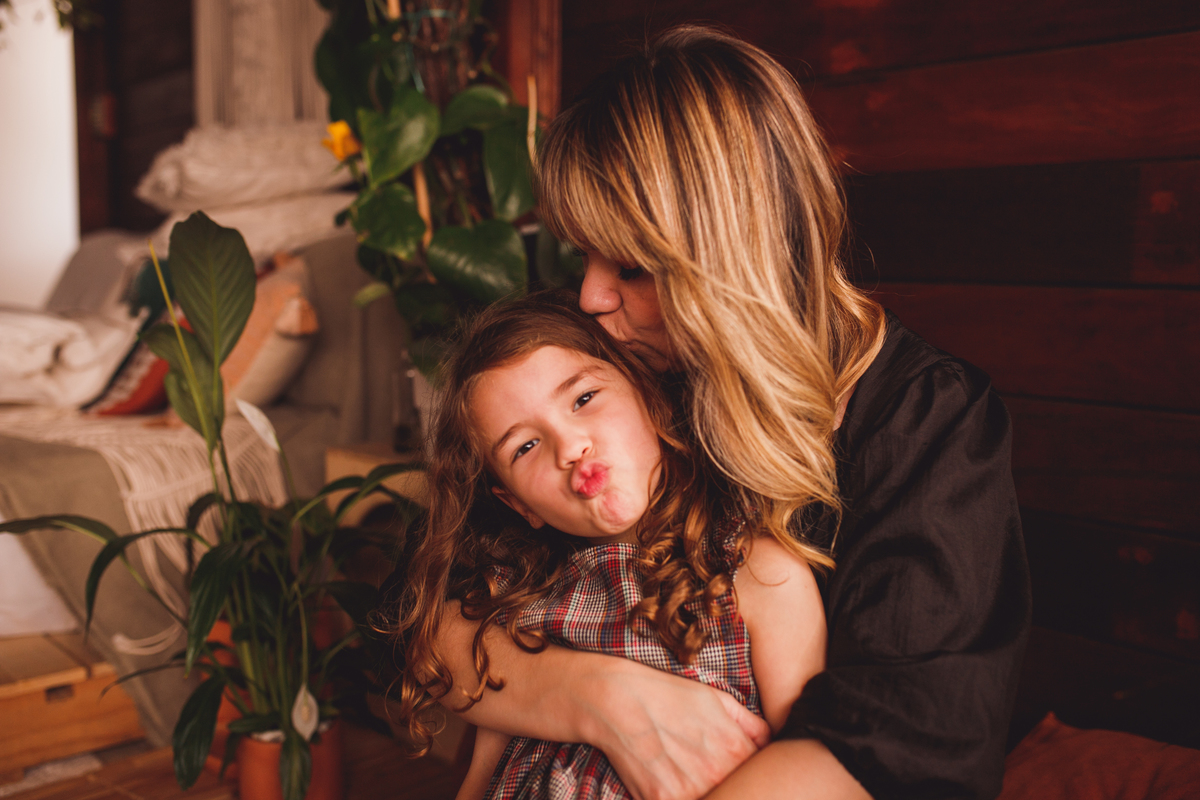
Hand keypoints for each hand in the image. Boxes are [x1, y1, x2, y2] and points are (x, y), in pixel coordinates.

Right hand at [584, 659, 770, 799]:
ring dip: (706, 792)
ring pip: (712, 799)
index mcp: (735, 749)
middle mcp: (716, 772)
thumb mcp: (716, 699)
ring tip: (689, 775)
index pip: (756, 778)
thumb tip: (771, 745)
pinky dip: (680, 796)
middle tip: (705, 770)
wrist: (617, 700)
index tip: (735, 772)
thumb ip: (751, 725)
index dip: (748, 777)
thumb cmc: (668, 695)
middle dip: (728, 786)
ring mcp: (689, 790)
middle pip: (735, 793)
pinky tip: (671, 783)